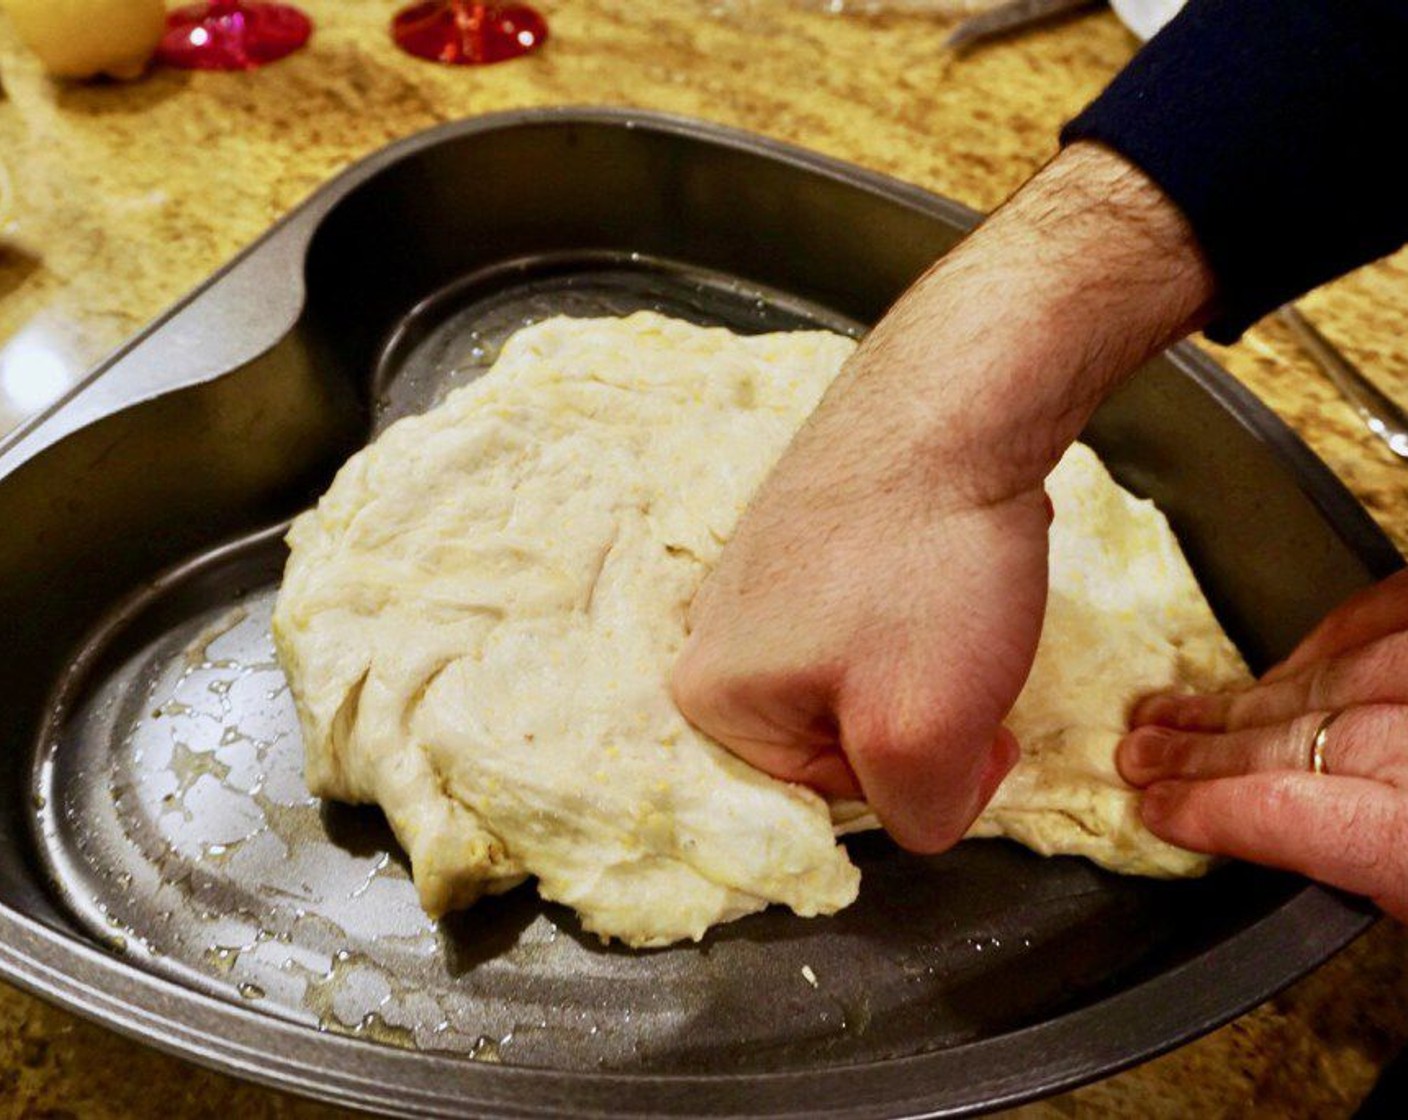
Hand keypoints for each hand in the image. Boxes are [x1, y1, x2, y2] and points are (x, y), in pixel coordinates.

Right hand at [672, 334, 1044, 850]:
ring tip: (964, 602)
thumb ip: (918, 817)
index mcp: (708, 696)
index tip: (977, 725)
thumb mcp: (923, 733)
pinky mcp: (800, 529)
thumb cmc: (926, 570)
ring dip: (928, 659)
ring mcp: (754, 572)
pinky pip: (865, 612)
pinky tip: (949, 565)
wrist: (956, 403)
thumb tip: (930, 801)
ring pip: (862, 672)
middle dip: (921, 713)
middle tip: (971, 655)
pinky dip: (921, 605)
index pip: (829, 796)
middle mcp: (711, 632)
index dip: (920, 773)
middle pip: (840, 732)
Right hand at [1118, 568, 1407, 921]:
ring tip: (1176, 711)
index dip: (1211, 810)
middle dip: (1208, 751)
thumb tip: (1281, 840)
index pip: (1294, 814)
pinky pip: (1385, 614)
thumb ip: (1368, 870)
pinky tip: (1283, 664)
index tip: (1157, 811)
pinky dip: (1328, 639)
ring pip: (1334, 676)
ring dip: (1245, 699)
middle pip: (1302, 739)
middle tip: (1141, 755)